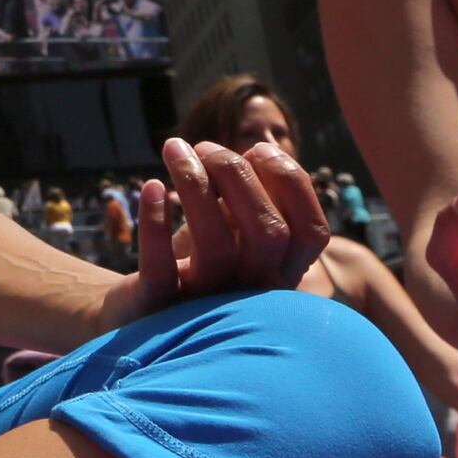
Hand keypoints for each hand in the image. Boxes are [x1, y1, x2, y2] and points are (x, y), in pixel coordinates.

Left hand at [108, 137, 332, 324]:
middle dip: (239, 175)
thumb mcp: (230, 228)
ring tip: (174, 148)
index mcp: (280, 271)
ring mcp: (209, 304)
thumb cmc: (198, 260)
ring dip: (195, 185)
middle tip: (205, 147)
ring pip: (215, 247)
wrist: (145, 311)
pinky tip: (152, 186)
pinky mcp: (161, 309)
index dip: (292, 182)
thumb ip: (248, 198)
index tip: (258, 148)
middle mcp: (253, 292)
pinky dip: (155, 222)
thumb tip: (252, 154)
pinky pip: (160, 270)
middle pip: (268, 233)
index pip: (312, 231)